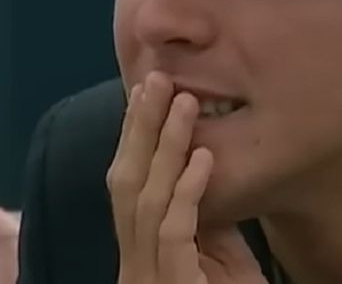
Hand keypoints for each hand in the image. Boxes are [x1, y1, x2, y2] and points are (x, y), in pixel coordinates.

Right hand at [107, 72, 266, 283]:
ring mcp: (147, 279)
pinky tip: (203, 157)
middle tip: (154, 78)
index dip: (132, 138)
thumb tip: (200, 164)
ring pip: (145, 202)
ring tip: (184, 102)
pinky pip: (175, 233)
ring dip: (165, 146)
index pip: (126, 187)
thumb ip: (201, 220)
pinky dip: (188, 190)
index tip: (142, 93)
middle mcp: (132, 266)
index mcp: (138, 256)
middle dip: (138, 129)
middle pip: (124, 185)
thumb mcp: (216, 259)